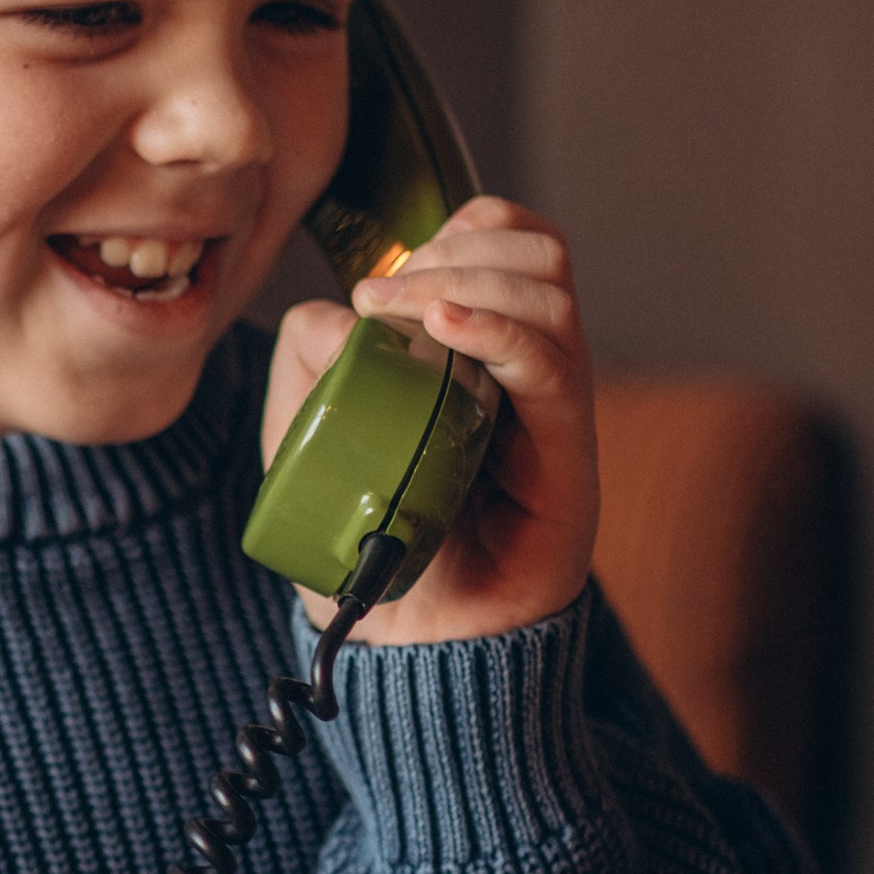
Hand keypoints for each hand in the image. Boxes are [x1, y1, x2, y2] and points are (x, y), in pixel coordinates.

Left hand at [262, 196, 598, 646]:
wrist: (409, 641)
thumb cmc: (368, 537)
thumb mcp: (306, 437)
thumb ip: (307, 365)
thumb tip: (342, 313)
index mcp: (486, 350)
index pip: (513, 244)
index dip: (461, 232)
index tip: (389, 278)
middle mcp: (532, 371)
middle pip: (540, 254)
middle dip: (456, 252)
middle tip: (384, 299)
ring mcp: (555, 411)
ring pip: (551, 295)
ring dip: (468, 282)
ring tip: (405, 314)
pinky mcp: (566, 458)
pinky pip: (552, 367)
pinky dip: (497, 330)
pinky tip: (444, 326)